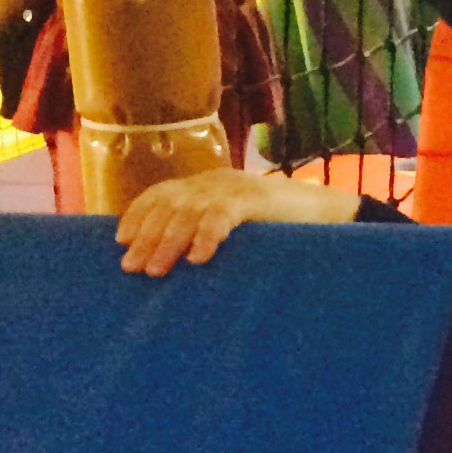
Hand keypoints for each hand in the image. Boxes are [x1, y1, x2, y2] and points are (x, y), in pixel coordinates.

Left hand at [117, 165, 355, 274]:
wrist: (331, 214)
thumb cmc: (283, 229)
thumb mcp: (239, 227)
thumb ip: (210, 230)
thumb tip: (177, 260)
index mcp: (210, 185)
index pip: (163, 193)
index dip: (139, 214)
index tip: (120, 240)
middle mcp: (218, 181)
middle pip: (170, 204)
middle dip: (147, 236)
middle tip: (132, 267)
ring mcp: (237, 187)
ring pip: (190, 211)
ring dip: (169, 242)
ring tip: (156, 271)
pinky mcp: (257, 199)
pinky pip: (223, 215)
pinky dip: (208, 236)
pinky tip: (198, 259)